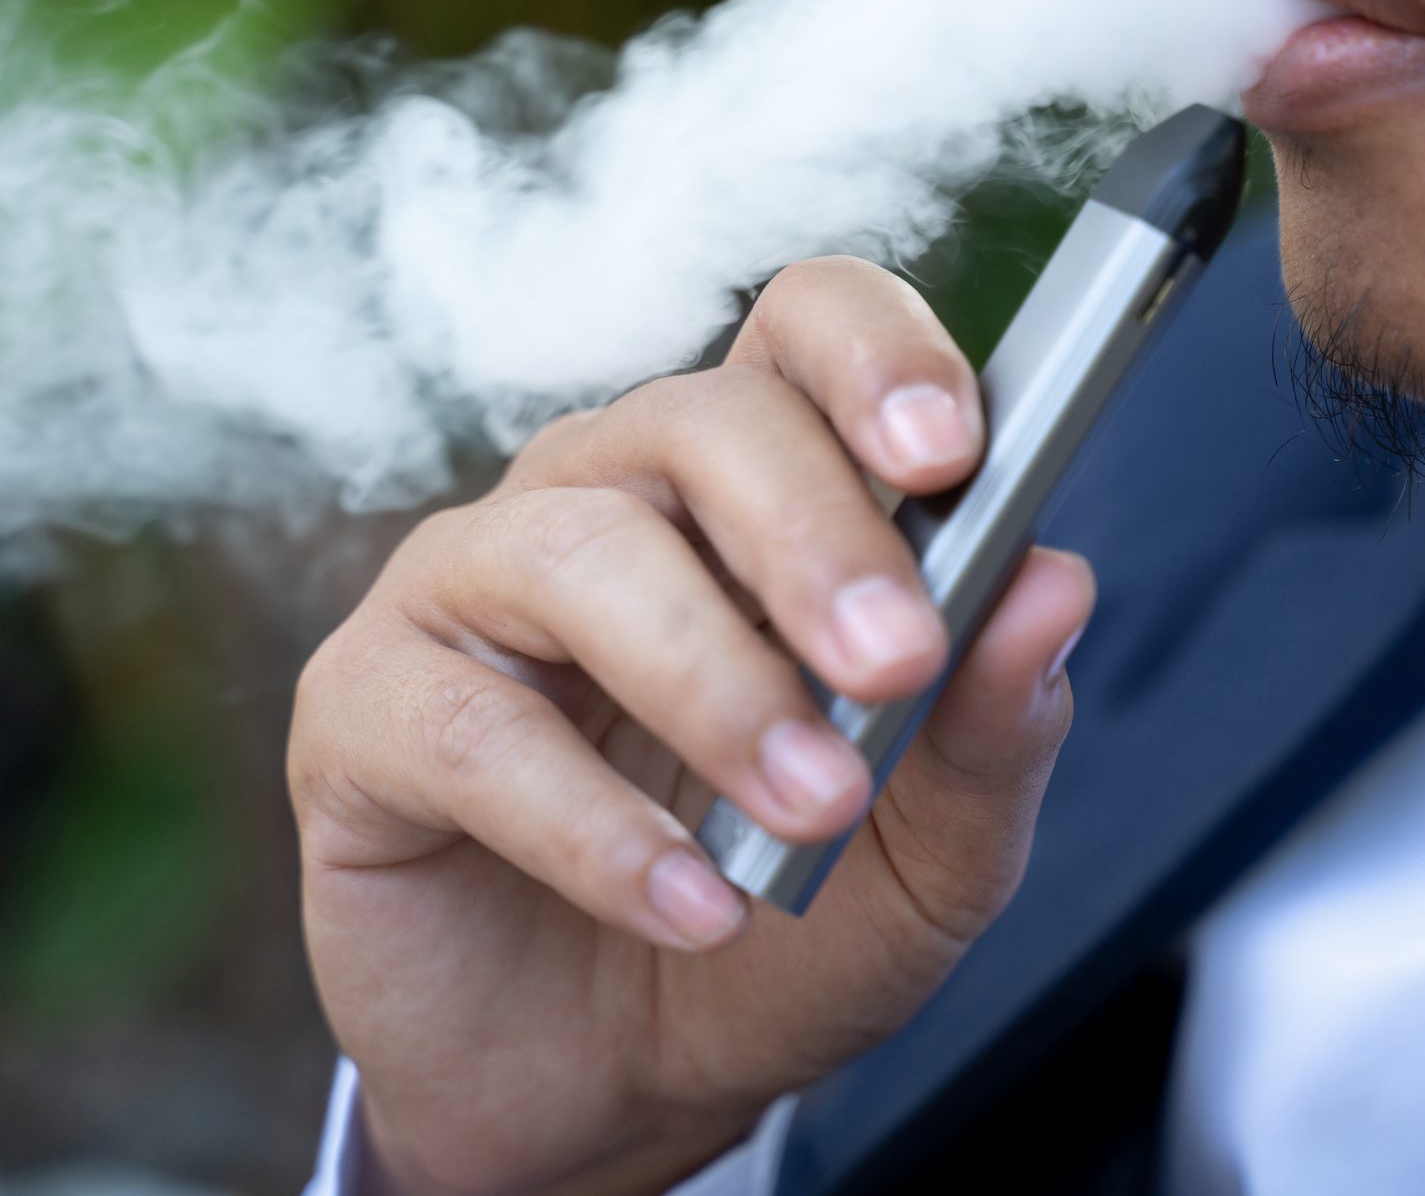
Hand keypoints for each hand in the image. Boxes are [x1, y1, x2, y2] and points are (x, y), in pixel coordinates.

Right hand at [288, 256, 1094, 1194]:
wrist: (614, 1093)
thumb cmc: (783, 937)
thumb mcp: (931, 860)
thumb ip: (994, 730)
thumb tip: (1056, 583)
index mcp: (757, 493)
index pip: (804, 331)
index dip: (876, 357)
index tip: (950, 454)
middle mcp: (610, 498)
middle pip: (702, 420)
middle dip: (816, 536)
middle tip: (898, 664)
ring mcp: (475, 588)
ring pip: (579, 553)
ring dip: (713, 682)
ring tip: (812, 811)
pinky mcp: (367, 706)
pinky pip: (467, 726)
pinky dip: (594, 825)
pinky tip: (693, 909)